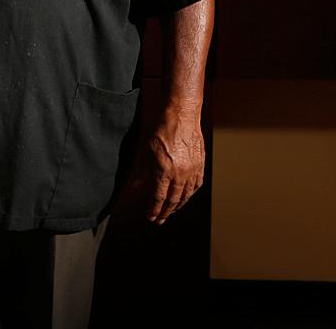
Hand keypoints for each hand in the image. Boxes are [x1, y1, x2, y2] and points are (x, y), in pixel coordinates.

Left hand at [112, 108, 204, 227]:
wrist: (182, 114)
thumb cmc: (161, 128)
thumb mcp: (145, 150)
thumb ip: (141, 172)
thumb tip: (135, 189)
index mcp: (164, 170)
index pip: (158, 198)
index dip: (154, 210)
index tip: (150, 218)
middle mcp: (180, 173)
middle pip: (173, 200)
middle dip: (165, 213)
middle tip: (159, 220)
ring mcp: (193, 169)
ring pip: (186, 195)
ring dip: (178, 206)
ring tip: (171, 212)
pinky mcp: (201, 164)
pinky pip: (197, 185)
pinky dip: (190, 194)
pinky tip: (185, 197)